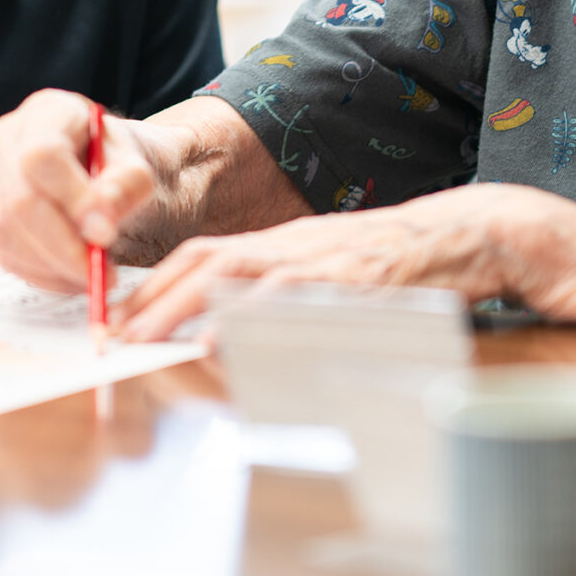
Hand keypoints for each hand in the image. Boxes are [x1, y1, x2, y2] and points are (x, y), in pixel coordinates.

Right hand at [0, 89, 160, 292]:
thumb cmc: (119, 169)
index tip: (105, 235)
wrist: (105, 180)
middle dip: (62, 247)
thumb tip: (99, 226)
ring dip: (48, 266)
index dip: (71, 200)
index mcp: (48, 111)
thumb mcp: (139, 172)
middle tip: (100, 274)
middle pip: (18, 200)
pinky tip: (68, 276)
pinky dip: (36, 273)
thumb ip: (126, 190)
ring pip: (1, 230)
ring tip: (90, 276)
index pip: (42, 156)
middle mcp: (8, 136)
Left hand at [115, 185, 516, 340]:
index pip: (202, 255)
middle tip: (112, 334)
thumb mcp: (330, 274)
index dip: (155, 285)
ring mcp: (317, 260)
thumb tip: (234, 336)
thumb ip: (285, 297)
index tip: (118, 315)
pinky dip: (249, 318)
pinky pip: (288, 299)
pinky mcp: (348, 279)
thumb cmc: (397, 266)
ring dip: (180, 306)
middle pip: (203, 262)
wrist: (464, 237)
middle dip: (151, 299)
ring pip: (234, 274)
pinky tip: (218, 338)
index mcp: (280, 244)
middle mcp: (289, 246)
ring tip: (143, 337)